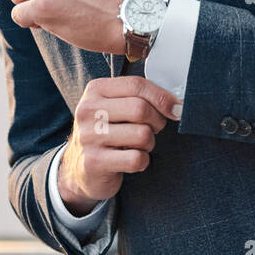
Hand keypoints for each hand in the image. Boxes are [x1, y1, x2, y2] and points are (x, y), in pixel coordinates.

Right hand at [57, 75, 182, 214]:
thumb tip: (176, 104)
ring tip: (139, 145)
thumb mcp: (115, 107)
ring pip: (142, 135)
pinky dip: (142, 161)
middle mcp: (88, 110)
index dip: (162, 97)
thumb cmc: (106, 133)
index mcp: (95, 90)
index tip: (176, 108)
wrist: (78, 169)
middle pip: (140, 109)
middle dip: (157, 121)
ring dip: (149, 143)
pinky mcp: (93, 162)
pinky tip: (132, 159)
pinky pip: (136, 159)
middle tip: (154, 129)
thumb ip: (139, 97)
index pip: (136, 85)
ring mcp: (88, 137)